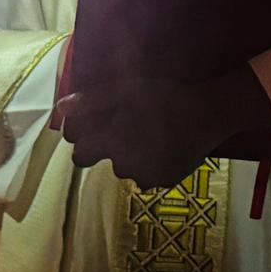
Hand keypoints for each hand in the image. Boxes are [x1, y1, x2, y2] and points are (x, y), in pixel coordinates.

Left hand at [54, 67, 270, 187]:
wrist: (209, 113)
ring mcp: (145, 177)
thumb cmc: (165, 95)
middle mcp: (124, 165)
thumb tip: (61, 108)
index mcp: (110, 143)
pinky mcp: (164, 182)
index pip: (79, 152)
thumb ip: (91, 101)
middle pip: (103, 161)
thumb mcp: (125, 90)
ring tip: (150, 134)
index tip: (99, 125)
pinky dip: (151, 164)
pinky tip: (164, 146)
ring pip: (127, 168)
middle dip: (108, 148)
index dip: (86, 138)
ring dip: (131, 155)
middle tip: (126, 129)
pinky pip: (148, 176)